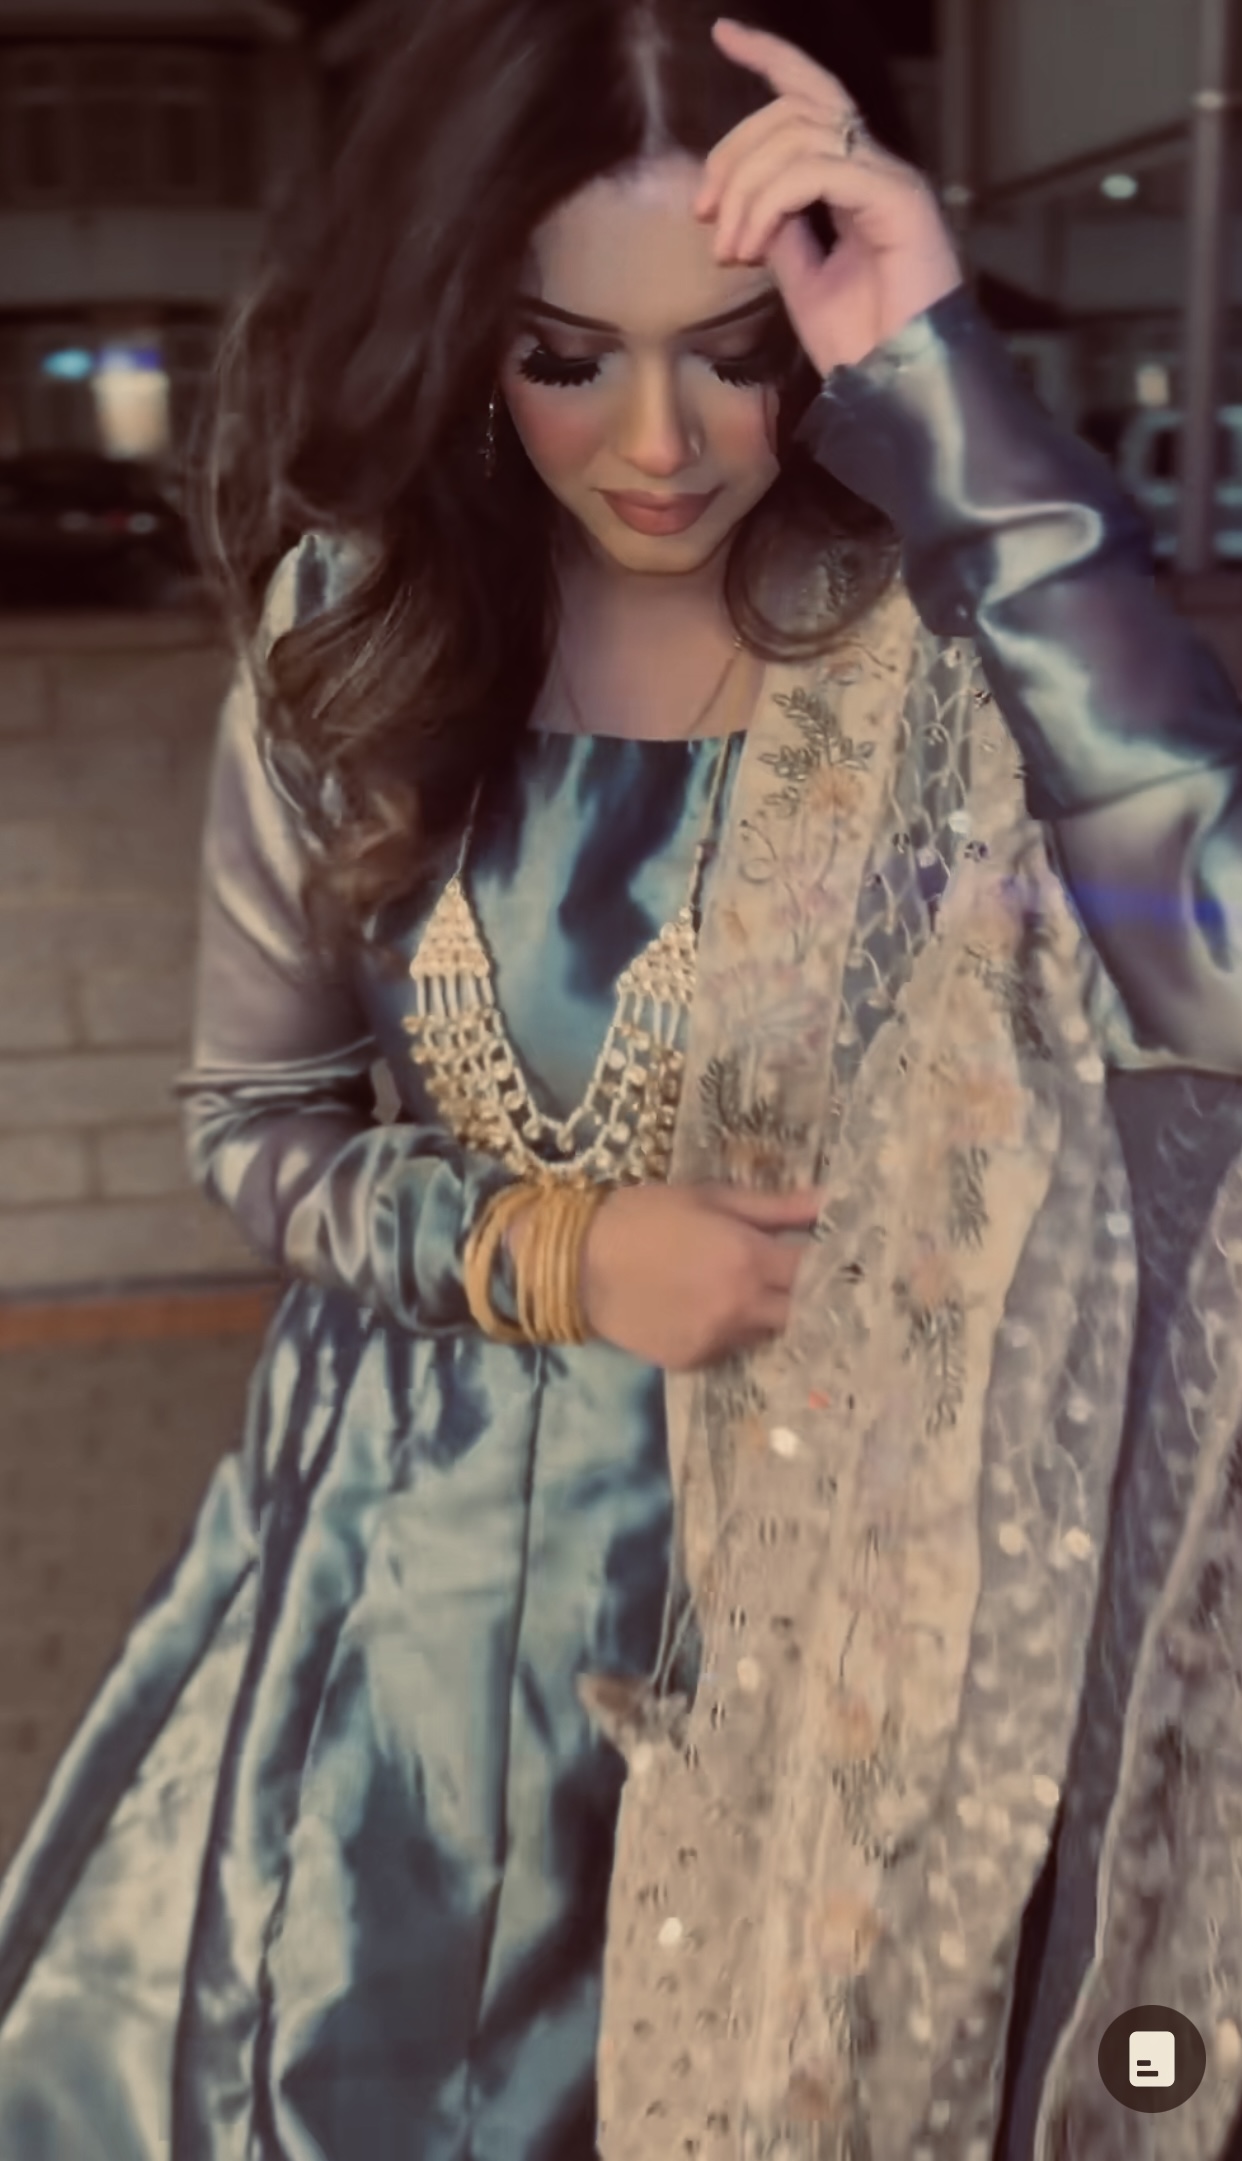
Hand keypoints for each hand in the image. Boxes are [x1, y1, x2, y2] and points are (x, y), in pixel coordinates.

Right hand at [577, 1180, 822, 1371]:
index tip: (842, 1256)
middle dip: (808, 1296)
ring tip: (750, 1290)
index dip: (833, 1265)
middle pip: (802, 1312)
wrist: (578, 1261)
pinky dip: (732, 1330)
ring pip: (767, 1333)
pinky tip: (710, 1308)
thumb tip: (829, 1202)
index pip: (816, 1272)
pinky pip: (731, 1347)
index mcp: (749, 1259)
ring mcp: (717, 1340)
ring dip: (769, 1314)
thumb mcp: (712, 1198)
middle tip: (804, 1280)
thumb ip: (776, 1208)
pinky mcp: (693, 1361)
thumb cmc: (646, 1215)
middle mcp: (741, 1308)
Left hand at [694, 17, 963, 374]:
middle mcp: (877, 169)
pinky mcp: (898, 202)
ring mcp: (891, 182)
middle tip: (703, 211)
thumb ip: (780, 230)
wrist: (897, 389)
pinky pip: (820, 171)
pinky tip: (753, 246)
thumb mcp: (802, 279)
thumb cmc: (860, 344)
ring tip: (729, 249)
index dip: (770, 57)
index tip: (723, 34)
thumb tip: (746, 201)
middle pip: (796, 108)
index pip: (812, 97)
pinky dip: (773, 201)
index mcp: (857, 180)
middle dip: (736, 149)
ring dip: (748, 188)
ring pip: (801, 136)